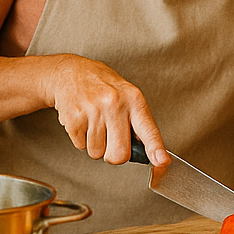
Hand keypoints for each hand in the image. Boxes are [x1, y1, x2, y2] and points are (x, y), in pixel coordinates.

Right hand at [42, 55, 167, 165]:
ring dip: (95, 145)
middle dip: (114, 154)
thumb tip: (147, 152)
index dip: (156, 148)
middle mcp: (114, 104)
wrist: (72, 72)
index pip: (148, 129)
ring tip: (95, 123)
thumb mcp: (127, 95)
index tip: (161, 161)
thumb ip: (137, 122)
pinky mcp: (74, 119)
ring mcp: (93, 111)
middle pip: (120, 154)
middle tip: (111, 138)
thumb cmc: (103, 86)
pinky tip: (84, 122)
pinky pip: (81, 146)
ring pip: (97, 153)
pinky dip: (81, 139)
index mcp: (133, 99)